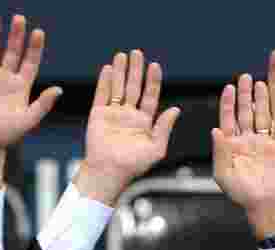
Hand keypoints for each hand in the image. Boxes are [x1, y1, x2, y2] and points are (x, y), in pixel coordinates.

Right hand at [0, 16, 61, 148]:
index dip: (35, 48)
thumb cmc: (7, 135)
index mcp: (22, 87)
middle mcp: (6, 79)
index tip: (39, 32)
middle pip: (12, 52)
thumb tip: (59, 89)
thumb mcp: (29, 119)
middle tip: (19, 18)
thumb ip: (43, 103)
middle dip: (16, 36)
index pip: (30, 62)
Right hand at [75, 50, 180, 205]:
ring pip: (118, 87)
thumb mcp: (156, 148)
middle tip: (138, 53)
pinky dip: (105, 81)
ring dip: (120, 71)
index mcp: (145, 123)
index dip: (153, 82)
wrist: (109, 172)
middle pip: (134, 88)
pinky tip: (109, 68)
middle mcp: (129, 116)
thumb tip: (176, 109)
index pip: (150, 97)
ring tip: (123, 55)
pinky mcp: (98, 114)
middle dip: (136, 70)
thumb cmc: (134, 166)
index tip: (155, 66)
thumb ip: (165, 128)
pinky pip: (102, 94)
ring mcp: (114, 114)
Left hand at [211, 73, 274, 236]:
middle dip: (244, 95)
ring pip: (261, 115)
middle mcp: (247, 141)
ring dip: (260, 99)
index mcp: (231, 146)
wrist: (268, 205)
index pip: (228, 119)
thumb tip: (215, 130)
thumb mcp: (224, 174)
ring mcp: (263, 142)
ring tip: (260, 82)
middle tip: (245, 77)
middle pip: (244, 112)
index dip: (228, 103)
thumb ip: (219, 152)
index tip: (229, 87)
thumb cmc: (243, 194)